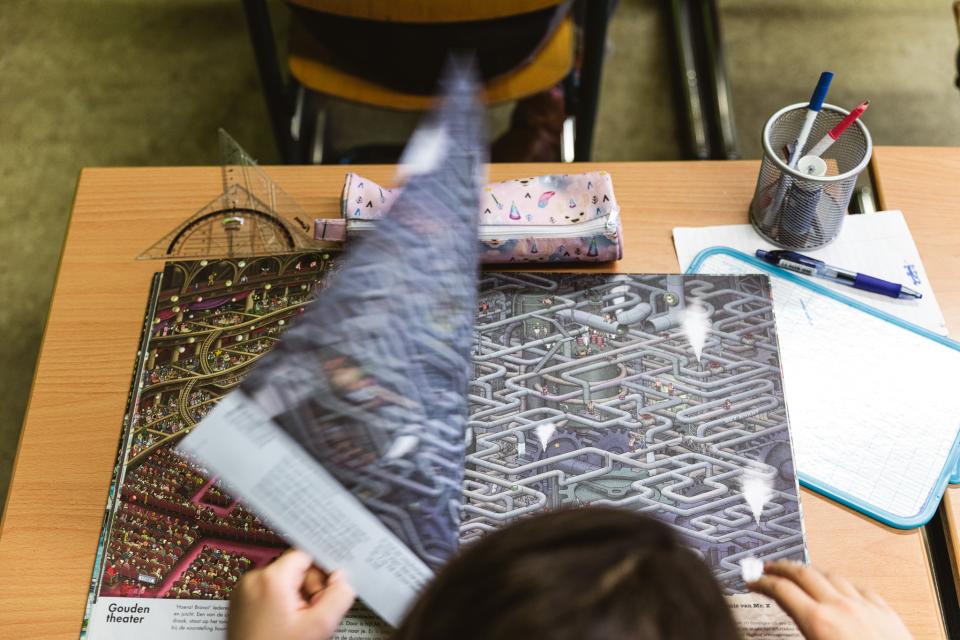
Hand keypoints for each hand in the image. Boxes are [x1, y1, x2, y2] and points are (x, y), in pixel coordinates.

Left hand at [228, 548, 355, 639]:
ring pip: (284, 582)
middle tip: (309, 617)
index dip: (321, 575)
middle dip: (308, 590)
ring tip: (294, 625)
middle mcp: (253, 578)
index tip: (323, 596)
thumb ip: (338, 596)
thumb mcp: (318, 627)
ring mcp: (244, 590)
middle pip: (295, 569)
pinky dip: (280, 604)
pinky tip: (282, 625)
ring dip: (295, 599)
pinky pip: (270, 592)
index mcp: (271, 577)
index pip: (306, 555)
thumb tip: (342, 578)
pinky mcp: (241, 602)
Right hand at [748, 560, 911, 639]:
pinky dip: (843, 582)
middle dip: (782, 567)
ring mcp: (865, 607)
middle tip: (769, 567)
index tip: (753, 581)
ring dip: (811, 571)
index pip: (781, 590)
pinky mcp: (885, 612)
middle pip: (803, 573)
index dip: (762, 582)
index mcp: (818, 622)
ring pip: (831, 575)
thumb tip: (780, 629)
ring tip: (801, 572)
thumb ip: (797, 634)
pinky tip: (841, 586)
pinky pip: (859, 587)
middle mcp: (841, 608)